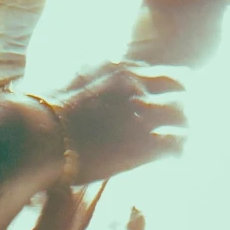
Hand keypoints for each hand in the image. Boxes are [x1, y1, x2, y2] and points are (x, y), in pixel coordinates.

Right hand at [41, 62, 185, 181]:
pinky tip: (177, 158)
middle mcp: (136, 86)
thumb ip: (92, 73)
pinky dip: (179, 152)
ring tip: (186, 139)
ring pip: (184, 117)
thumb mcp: (73, 79)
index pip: (163, 73)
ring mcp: (142, 114)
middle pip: (181, 89)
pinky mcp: (143, 144)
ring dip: (186, 128)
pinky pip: (176, 146)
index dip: (175, 85)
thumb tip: (87, 71)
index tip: (179, 94)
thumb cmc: (47, 110)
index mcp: (121, 70)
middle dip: (187, 103)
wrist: (41, 133)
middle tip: (189, 117)